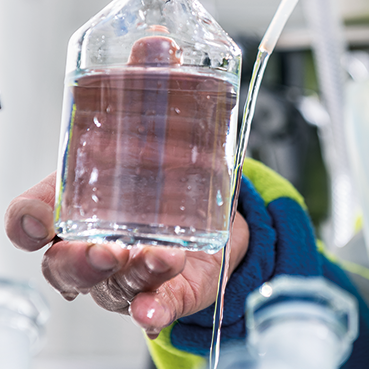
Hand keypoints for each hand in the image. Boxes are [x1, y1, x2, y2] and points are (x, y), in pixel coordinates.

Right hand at [4, 172, 248, 337]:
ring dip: (137, 274)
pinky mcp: (171, 293)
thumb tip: (107, 124)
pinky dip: (153, 311)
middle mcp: (97, 255)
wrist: (205, 205)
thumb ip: (106, 152)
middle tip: (106, 251)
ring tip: (162, 256)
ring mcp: (132, 278)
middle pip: (68, 270)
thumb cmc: (158, 183)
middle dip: (82, 264)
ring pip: (119, 288)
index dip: (26, 226)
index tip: (38, 226)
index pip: (33, 225)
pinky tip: (149, 311)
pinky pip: (159, 307)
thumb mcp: (127, 158)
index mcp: (79, 219)